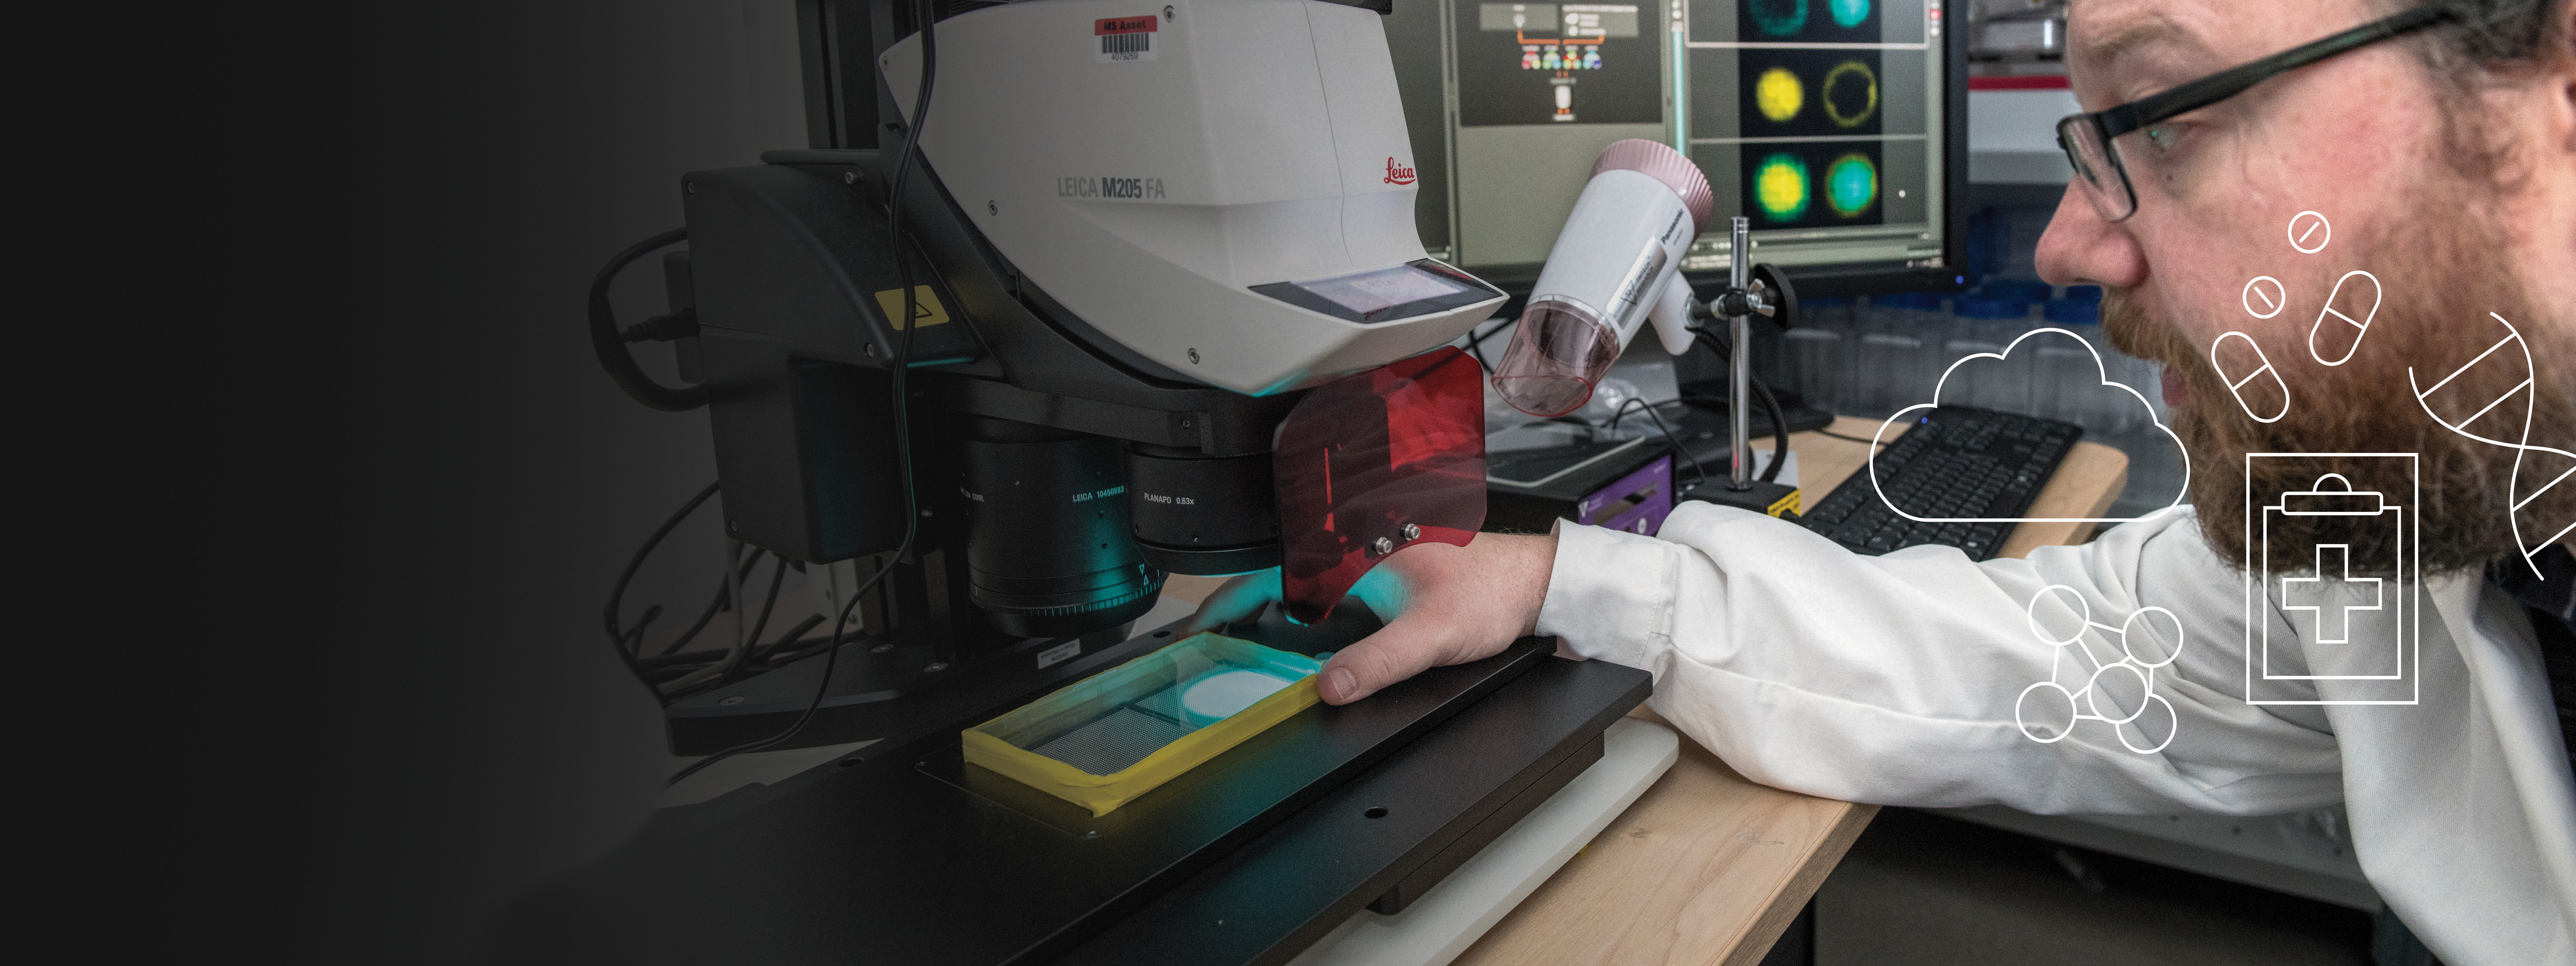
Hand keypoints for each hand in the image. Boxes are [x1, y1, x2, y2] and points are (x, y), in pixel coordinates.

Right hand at [1182, 532, 1558, 704]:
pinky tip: (1301, 648)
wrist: (1532, 584)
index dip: (1227, 598)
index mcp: (1357, 551)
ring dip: (1271, 617)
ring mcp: (1368, 565)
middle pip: (1279, 581)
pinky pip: (1327, 599)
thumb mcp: (1431, 635)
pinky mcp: (1381, 581)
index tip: (1199, 626)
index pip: (1273, 571)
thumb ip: (1379, 661)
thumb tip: (1331, 687)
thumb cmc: (1492, 591)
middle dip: (1240, 612)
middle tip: (1213, 649)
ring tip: (1245, 650)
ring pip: (1302, 590)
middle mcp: (1357, 552)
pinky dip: (1303, 621)